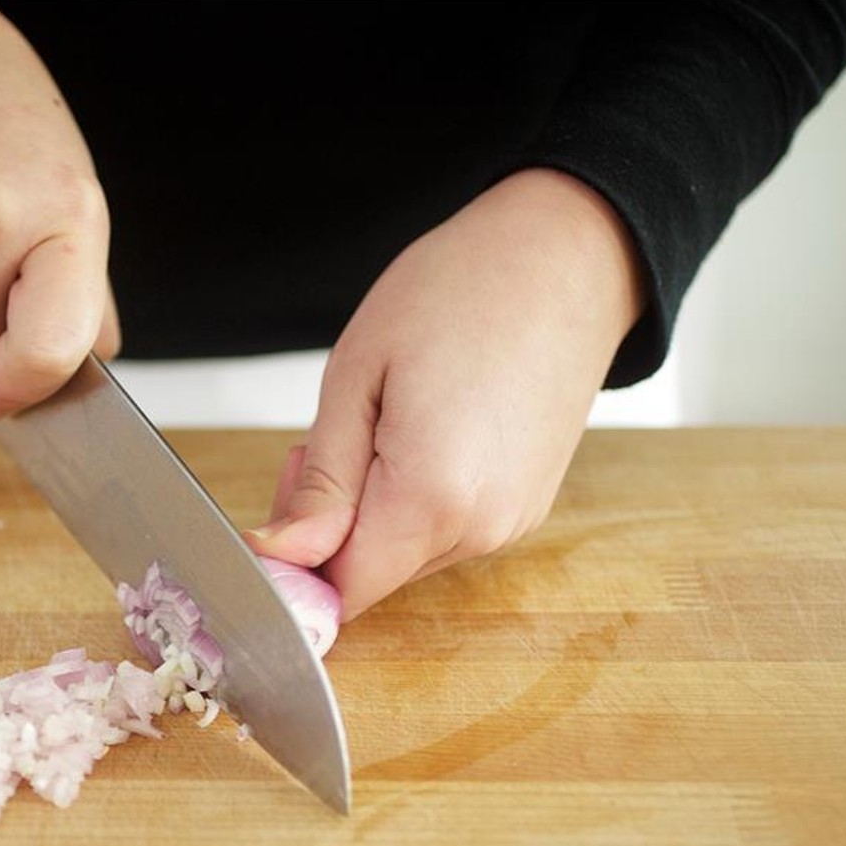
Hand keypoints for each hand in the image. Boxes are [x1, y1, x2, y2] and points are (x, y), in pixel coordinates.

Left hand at [244, 168, 644, 620]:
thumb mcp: (356, 376)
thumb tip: (282, 555)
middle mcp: (482, 527)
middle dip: (330, 526)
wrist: (564, 258)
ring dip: (373, 510)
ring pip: (406, 554)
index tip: (285, 494)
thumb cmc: (458, 291)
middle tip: (326, 438)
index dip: (297, 558)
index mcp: (433, 498)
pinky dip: (415, 499)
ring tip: (383, 422)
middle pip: (372, 574)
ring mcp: (511, 522)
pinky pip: (446, 530)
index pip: (341, 588)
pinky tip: (422, 433)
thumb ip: (320, 483)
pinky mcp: (526, 508)